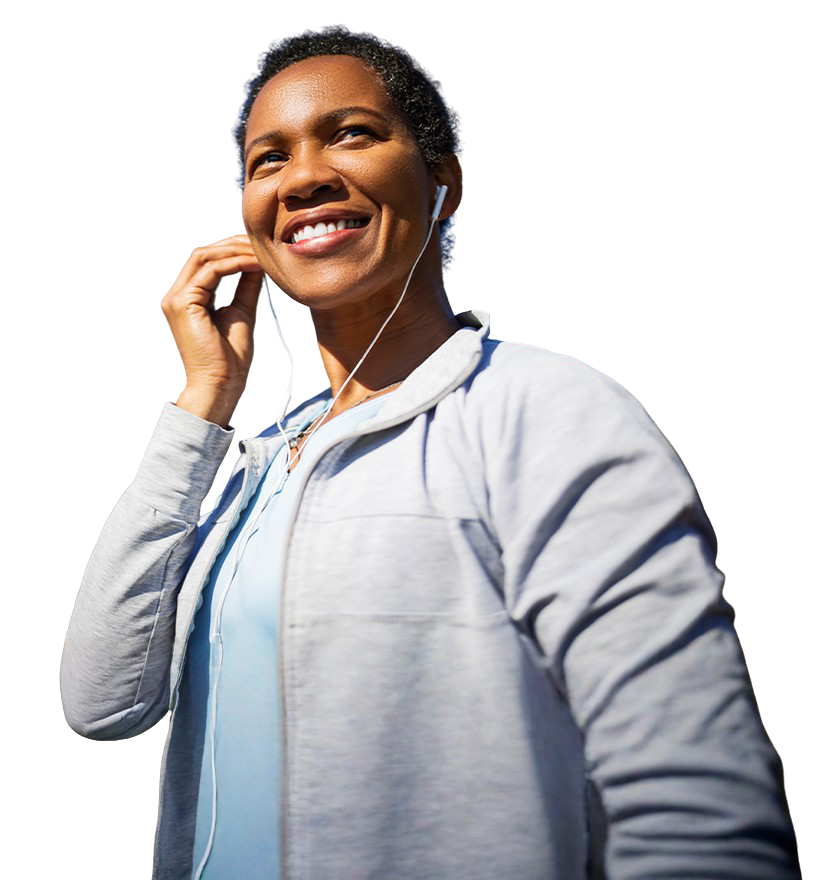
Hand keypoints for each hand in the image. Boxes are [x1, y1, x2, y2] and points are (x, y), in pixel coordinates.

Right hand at [162, 234, 262, 398]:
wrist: (221, 385)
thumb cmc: (230, 357)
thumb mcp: (241, 311)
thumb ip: (245, 286)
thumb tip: (257, 262)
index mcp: (189, 298)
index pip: (208, 262)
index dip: (233, 250)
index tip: (259, 249)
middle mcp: (178, 295)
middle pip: (203, 254)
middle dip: (233, 245)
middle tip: (261, 244)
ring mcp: (177, 298)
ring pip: (204, 257)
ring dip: (234, 251)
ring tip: (260, 252)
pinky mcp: (182, 303)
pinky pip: (210, 271)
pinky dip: (234, 264)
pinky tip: (255, 264)